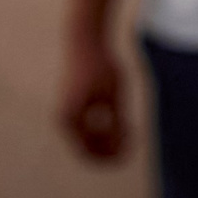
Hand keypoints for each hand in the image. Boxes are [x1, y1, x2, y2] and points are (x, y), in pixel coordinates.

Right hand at [59, 30, 129, 160]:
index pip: (89, 151)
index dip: (111, 156)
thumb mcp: (113, 93)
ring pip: (88, 140)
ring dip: (109, 141)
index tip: (131, 152)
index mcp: (70, 119)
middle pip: (87, 148)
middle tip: (134, 144)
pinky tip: (123, 123)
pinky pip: (88, 128)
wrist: (85, 40)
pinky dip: (104, 130)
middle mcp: (64, 120)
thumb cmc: (101, 65)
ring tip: (131, 131)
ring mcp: (66, 114)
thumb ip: (116, 119)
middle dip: (110, 150)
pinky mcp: (72, 107)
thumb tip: (121, 144)